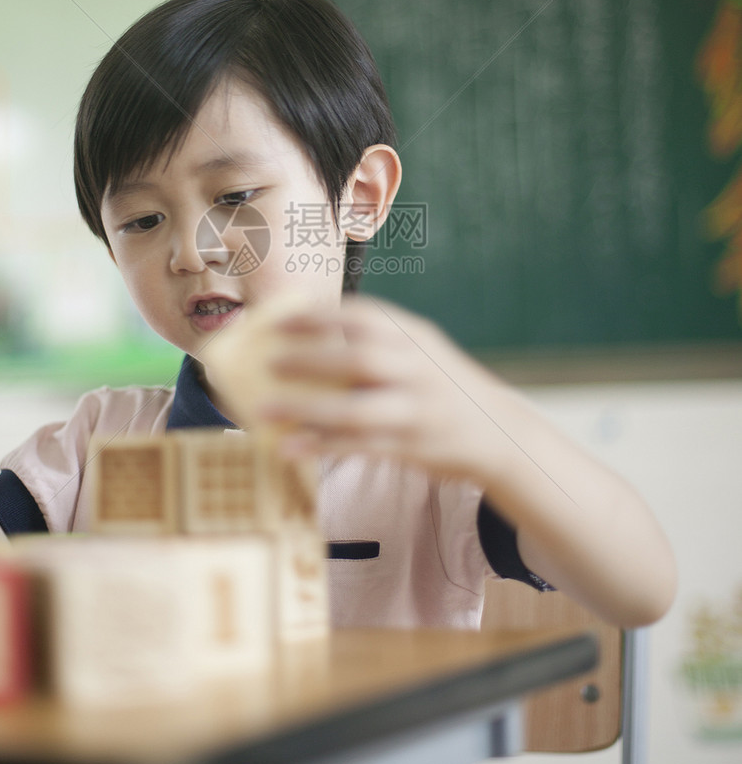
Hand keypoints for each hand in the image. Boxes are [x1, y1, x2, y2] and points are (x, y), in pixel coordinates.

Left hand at [254, 295, 511, 476]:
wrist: (499, 432)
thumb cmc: (444, 386)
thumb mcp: (423, 351)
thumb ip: (381, 340)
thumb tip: (313, 329)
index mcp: (417, 338)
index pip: (367, 317)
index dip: (321, 316)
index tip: (280, 319)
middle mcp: (418, 370)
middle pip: (360, 358)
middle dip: (311, 358)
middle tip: (268, 361)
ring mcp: (416, 411)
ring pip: (356, 410)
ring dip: (306, 410)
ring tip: (264, 410)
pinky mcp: (412, 447)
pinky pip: (360, 447)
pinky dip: (322, 447)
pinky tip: (289, 447)